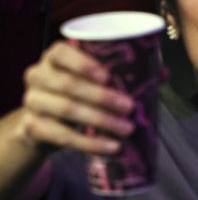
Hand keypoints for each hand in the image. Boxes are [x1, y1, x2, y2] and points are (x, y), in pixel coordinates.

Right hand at [16, 42, 133, 155]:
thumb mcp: (94, 79)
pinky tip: (110, 146)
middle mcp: (37, 75)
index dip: (82, 63)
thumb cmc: (79, 91)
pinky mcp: (31, 127)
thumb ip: (126, 71)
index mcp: (54, 57)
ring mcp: (31, 102)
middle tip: (129, 107)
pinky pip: (61, 136)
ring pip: (65, 110)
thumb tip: (163, 72)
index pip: (60, 52)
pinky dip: (88, 143)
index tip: (107, 75)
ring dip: (99, 121)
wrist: (45, 122)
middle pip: (67, 85)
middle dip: (101, 97)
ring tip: (126, 129)